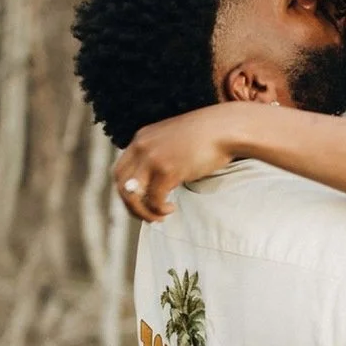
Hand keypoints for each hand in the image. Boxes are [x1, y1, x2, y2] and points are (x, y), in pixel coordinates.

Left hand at [114, 104, 238, 221]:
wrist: (225, 128)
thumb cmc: (206, 137)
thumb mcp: (173, 141)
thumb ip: (159, 155)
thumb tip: (155, 182)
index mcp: (141, 138)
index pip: (120, 169)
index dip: (126, 190)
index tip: (140, 201)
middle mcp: (142, 147)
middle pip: (121, 184)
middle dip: (131, 205)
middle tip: (146, 215)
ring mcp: (153, 158)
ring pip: (133, 194)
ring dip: (143, 211)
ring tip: (158, 217)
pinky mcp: (167, 170)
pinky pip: (154, 199)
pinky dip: (160, 209)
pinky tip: (171, 208)